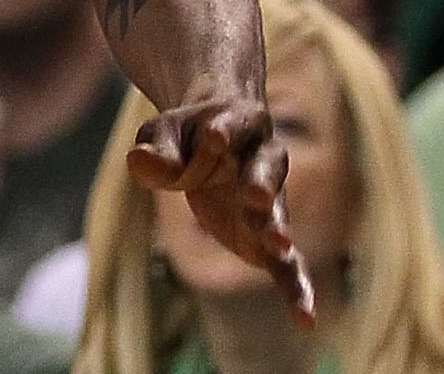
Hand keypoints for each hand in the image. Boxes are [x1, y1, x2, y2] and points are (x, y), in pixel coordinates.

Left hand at [129, 90, 313, 323]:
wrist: (218, 140)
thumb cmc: (188, 136)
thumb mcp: (163, 135)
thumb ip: (157, 150)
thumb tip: (138, 161)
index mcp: (235, 123)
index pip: (230, 125)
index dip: (223, 129)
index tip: (215, 133)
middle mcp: (263, 162)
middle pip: (264, 171)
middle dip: (260, 184)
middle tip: (255, 196)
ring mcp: (270, 204)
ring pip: (278, 215)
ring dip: (276, 228)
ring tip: (277, 243)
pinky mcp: (268, 240)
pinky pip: (290, 267)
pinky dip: (297, 291)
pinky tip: (305, 319)